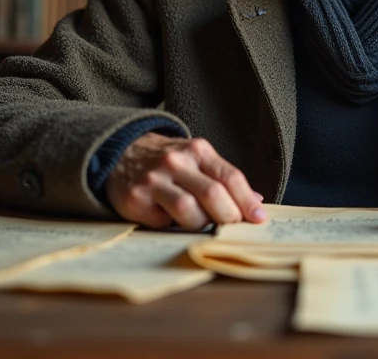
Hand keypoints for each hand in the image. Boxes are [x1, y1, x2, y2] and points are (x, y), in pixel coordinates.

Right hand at [104, 133, 268, 229]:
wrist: (120, 152)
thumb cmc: (167, 162)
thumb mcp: (196, 159)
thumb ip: (223, 178)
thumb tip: (256, 201)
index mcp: (197, 150)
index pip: (230, 177)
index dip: (247, 201)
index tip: (258, 218)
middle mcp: (176, 161)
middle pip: (213, 194)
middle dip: (228, 216)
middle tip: (231, 227)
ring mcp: (154, 179)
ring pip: (188, 211)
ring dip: (200, 224)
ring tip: (199, 222)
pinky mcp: (135, 198)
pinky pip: (163, 222)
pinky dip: (172, 226)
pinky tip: (169, 218)